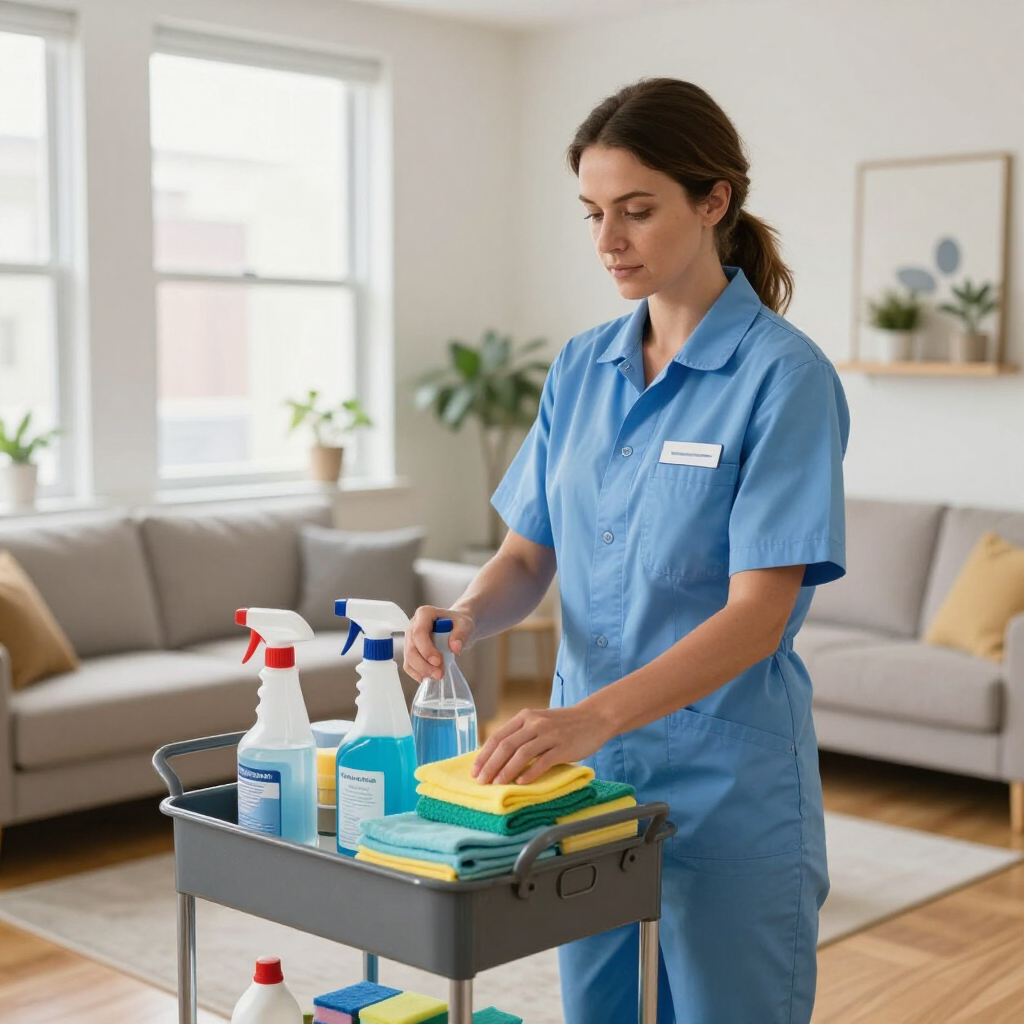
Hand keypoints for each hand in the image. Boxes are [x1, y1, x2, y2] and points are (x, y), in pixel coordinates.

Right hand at [404, 606, 474, 681]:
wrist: (457, 627)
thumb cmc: (459, 623)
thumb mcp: (465, 624)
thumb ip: (461, 634)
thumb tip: (455, 648)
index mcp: (424, 614)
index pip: (419, 633)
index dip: (426, 649)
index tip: (438, 661)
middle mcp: (413, 625)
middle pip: (411, 648)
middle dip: (423, 664)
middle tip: (439, 674)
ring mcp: (410, 639)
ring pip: (408, 658)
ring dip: (421, 671)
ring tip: (437, 676)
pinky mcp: (411, 651)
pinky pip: (409, 665)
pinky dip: (418, 674)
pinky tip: (429, 678)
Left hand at [472, 703, 611, 784]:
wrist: (593, 718)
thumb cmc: (563, 724)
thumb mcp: (538, 722)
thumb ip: (521, 735)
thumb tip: (497, 758)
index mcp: (525, 717)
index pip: (498, 737)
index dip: (484, 755)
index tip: (475, 772)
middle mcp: (535, 723)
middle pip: (506, 746)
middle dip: (491, 765)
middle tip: (482, 782)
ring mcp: (549, 734)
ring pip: (522, 753)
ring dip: (507, 770)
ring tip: (498, 784)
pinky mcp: (563, 746)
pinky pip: (543, 761)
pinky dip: (530, 772)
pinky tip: (521, 782)